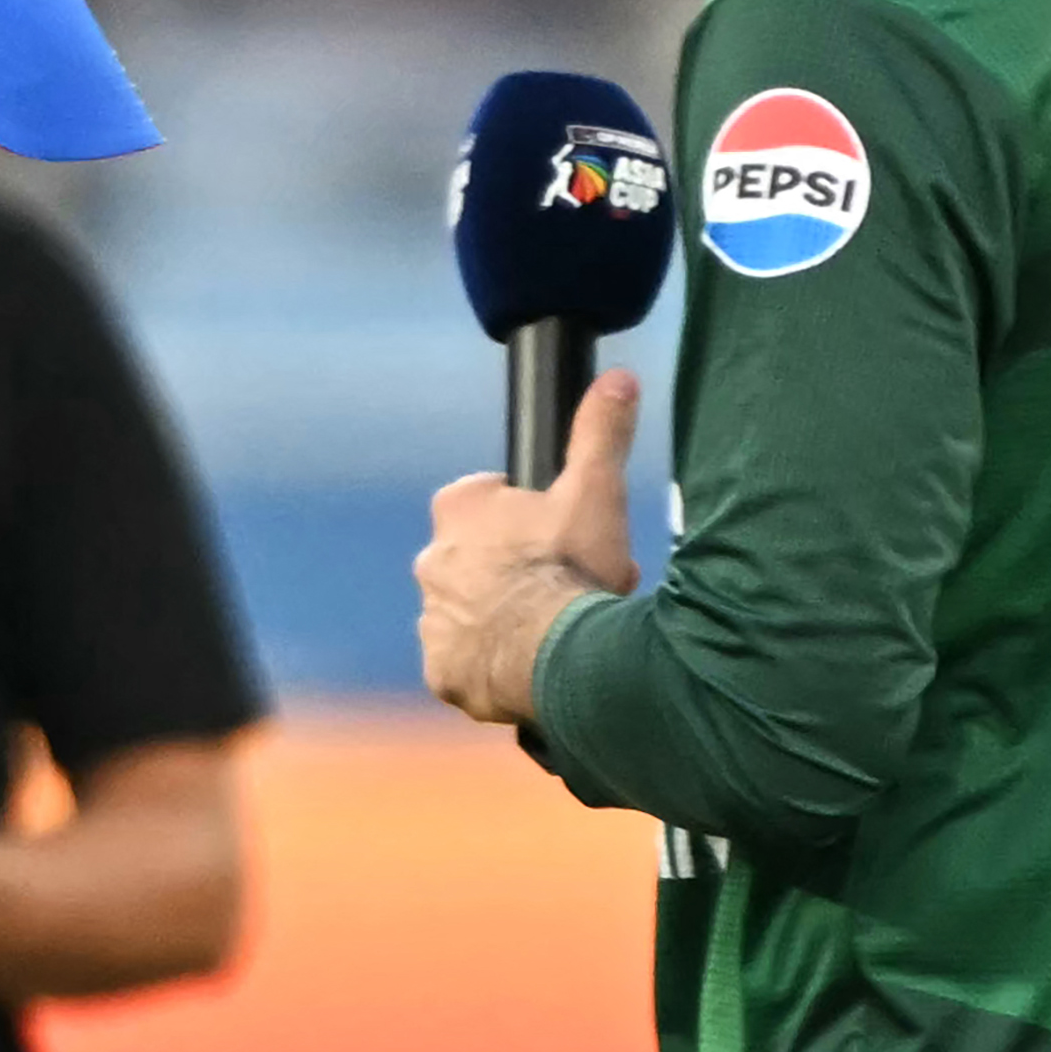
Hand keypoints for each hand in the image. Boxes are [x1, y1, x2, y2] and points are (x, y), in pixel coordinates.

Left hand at [415, 370, 643, 725]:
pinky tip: (529, 671)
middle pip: (476, 560)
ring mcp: (432, 620)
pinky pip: (466, 667)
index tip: (559, 533)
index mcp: (459, 509)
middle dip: (512, 571)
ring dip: (501, 621)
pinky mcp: (443, 673)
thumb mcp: (595, 490)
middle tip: (562, 588)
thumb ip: (600, 432)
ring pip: (469, 615)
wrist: (559, 654)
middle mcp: (432, 561)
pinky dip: (491, 669)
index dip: (524, 515)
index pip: (483, 500)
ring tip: (552, 634)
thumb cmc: (570, 566)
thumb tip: (618, 379)